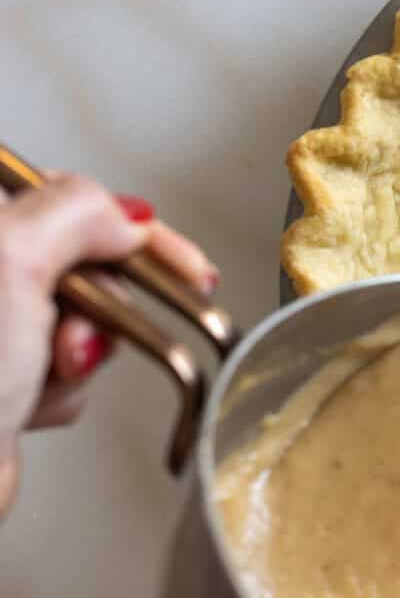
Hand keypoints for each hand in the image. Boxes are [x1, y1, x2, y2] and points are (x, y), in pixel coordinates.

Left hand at [0, 175, 216, 517]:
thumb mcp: (10, 259)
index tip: (184, 264)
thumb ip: (76, 212)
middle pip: (88, 267)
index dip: (134, 230)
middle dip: (100, 310)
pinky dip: (63, 392)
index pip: (71, 197)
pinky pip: (71, 372)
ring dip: (81, 357)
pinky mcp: (7, 374)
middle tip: (75, 332)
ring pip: (86, 323)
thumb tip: (127, 217)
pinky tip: (28, 401)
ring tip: (47, 371)